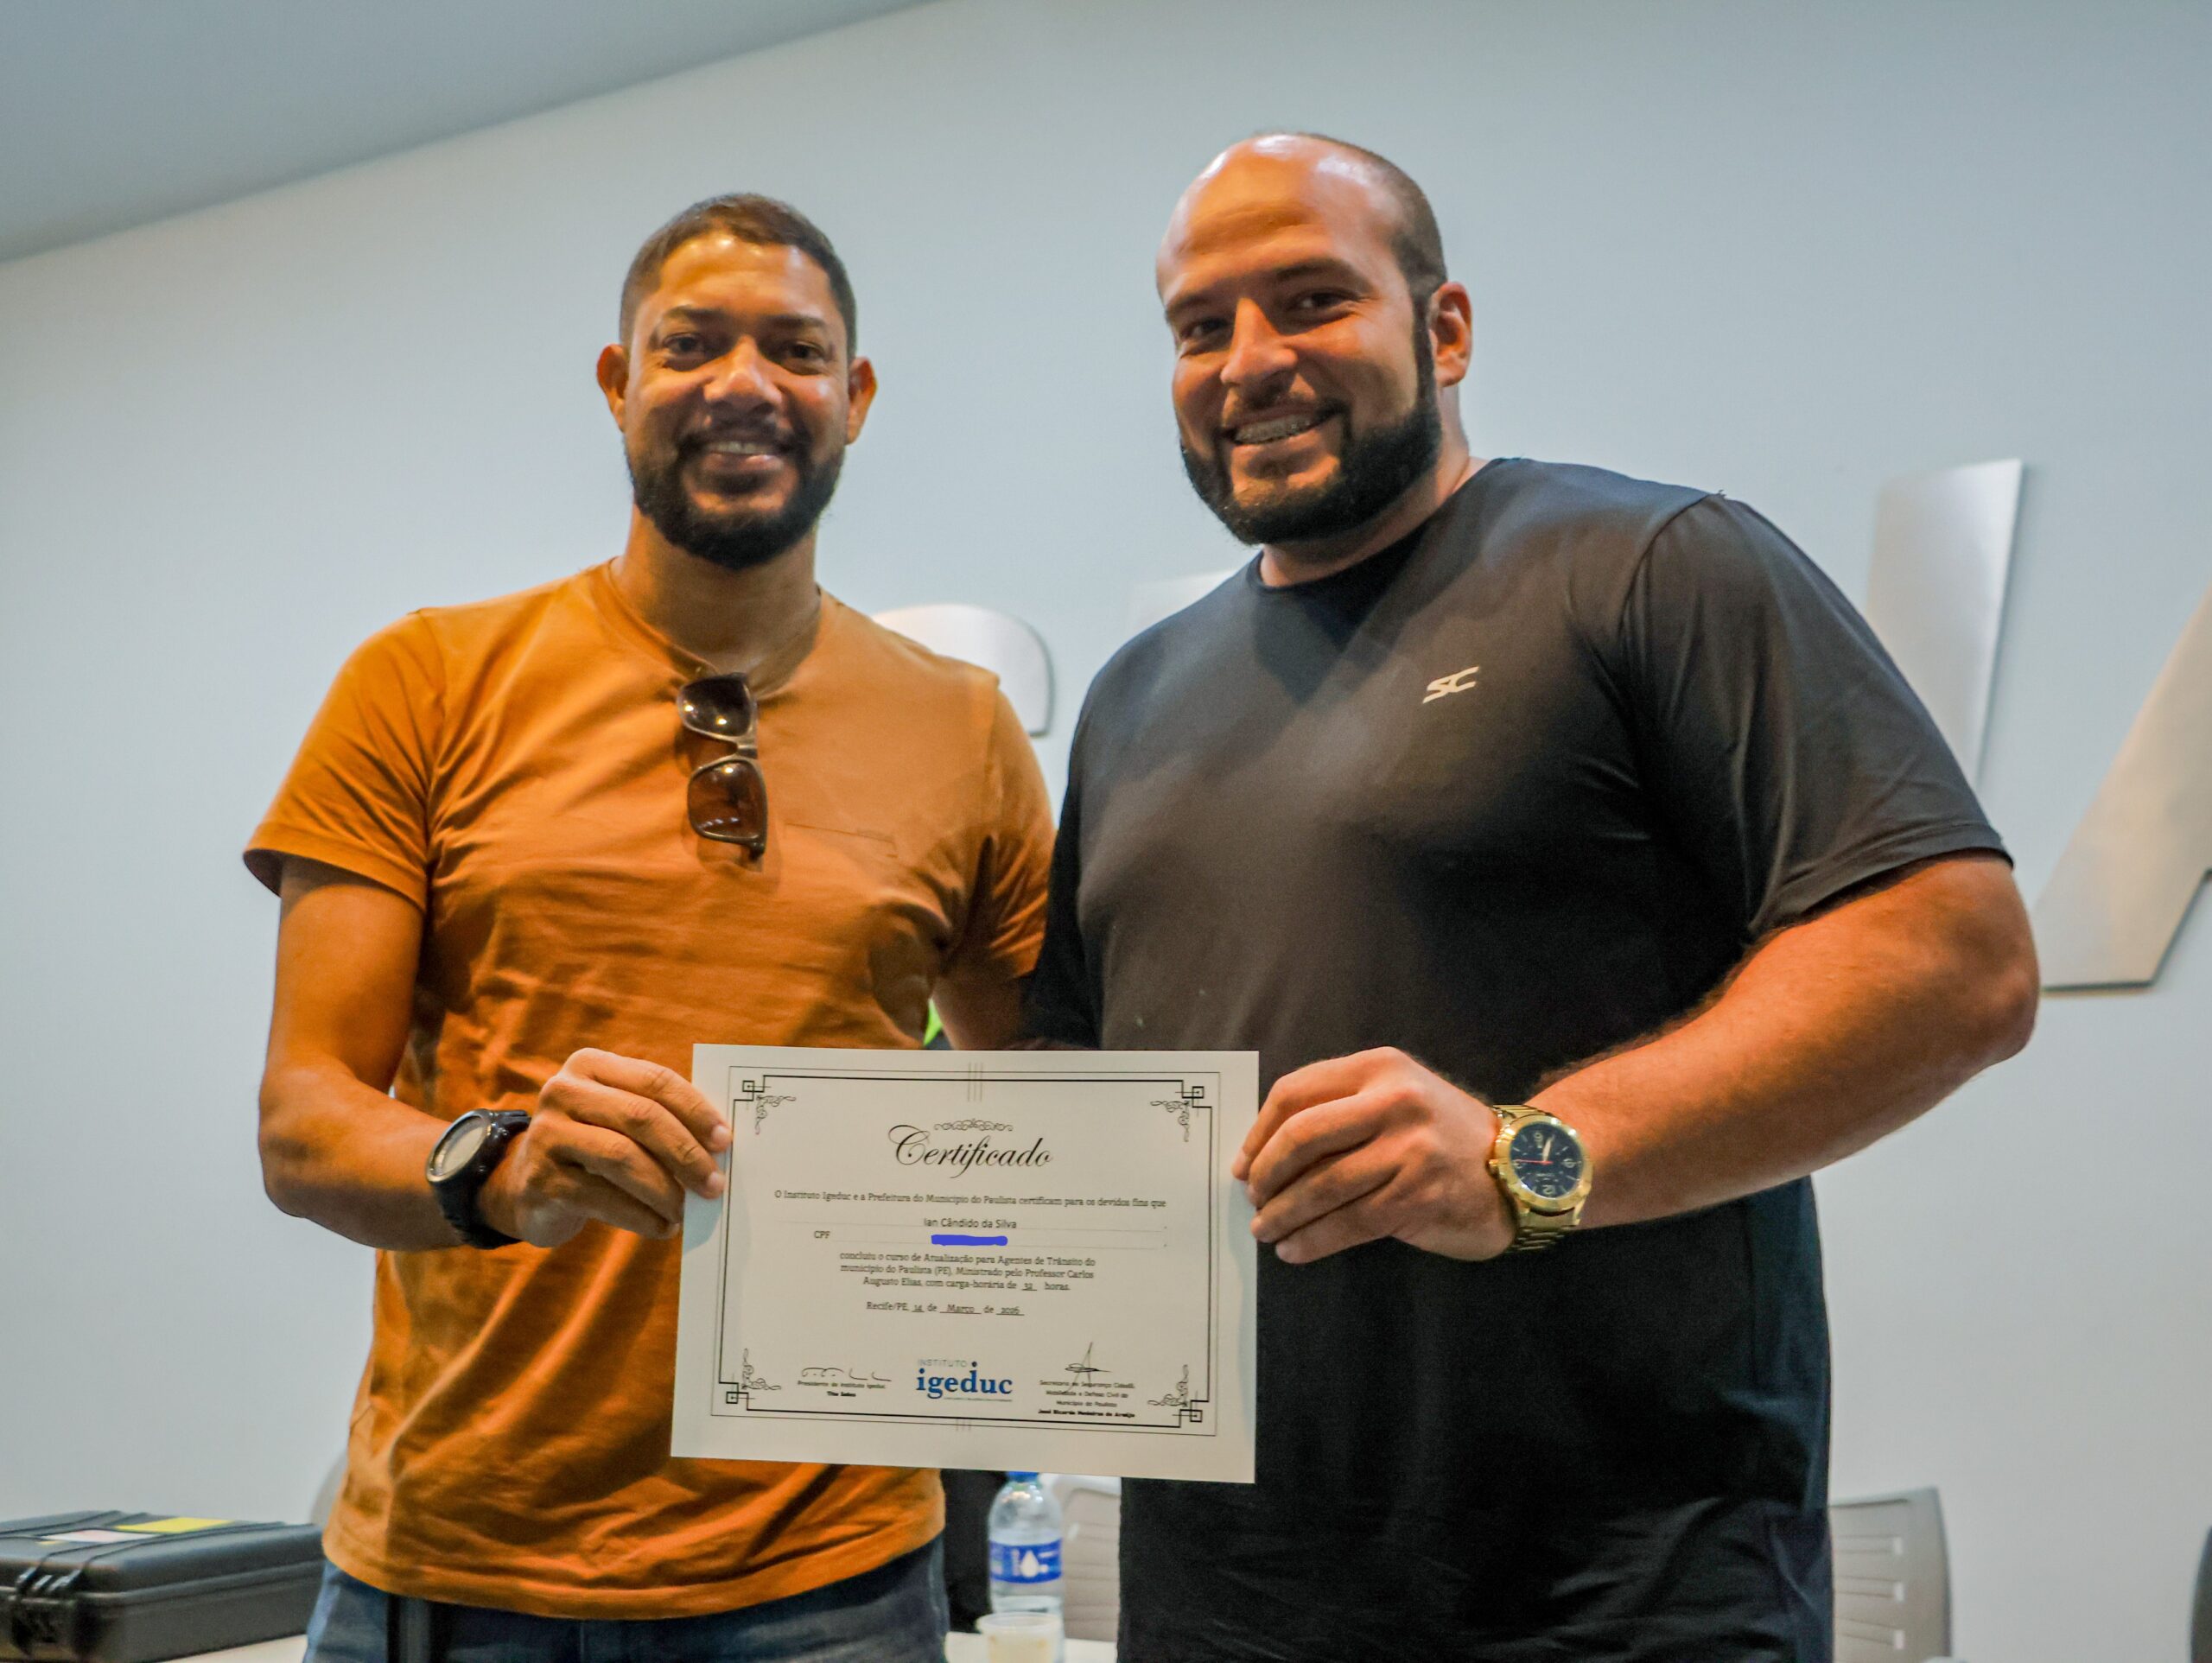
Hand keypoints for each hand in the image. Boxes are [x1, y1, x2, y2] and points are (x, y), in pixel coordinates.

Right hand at [477, 1049, 730, 1247]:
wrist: (527, 1187)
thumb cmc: (593, 1146)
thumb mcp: (616, 1119)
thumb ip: (658, 1118)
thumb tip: (719, 1146)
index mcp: (589, 1065)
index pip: (655, 1080)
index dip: (695, 1109)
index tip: (726, 1140)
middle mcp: (562, 1091)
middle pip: (640, 1116)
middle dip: (685, 1152)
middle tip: (714, 1183)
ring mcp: (547, 1134)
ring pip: (622, 1158)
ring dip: (664, 1189)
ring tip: (687, 1209)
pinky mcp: (541, 1179)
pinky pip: (603, 1198)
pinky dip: (641, 1216)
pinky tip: (662, 1227)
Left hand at [1232, 1047, 1510, 1264]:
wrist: (1522, 1167)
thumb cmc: (1443, 1135)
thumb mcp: (1396, 1097)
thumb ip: (1340, 1111)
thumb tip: (1264, 1154)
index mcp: (1379, 1067)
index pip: (1295, 1092)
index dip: (1258, 1133)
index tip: (1242, 1165)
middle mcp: (1394, 1100)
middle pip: (1302, 1136)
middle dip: (1267, 1175)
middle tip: (1253, 1200)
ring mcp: (1410, 1148)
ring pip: (1322, 1185)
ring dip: (1283, 1214)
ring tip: (1266, 1230)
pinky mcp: (1420, 1195)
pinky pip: (1349, 1221)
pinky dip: (1313, 1240)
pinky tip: (1296, 1249)